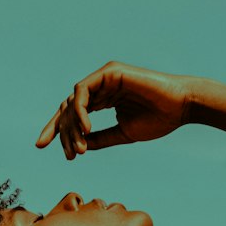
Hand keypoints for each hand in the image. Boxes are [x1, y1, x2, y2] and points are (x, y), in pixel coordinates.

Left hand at [36, 61, 192, 161]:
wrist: (181, 108)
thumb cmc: (159, 119)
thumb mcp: (123, 133)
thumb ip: (100, 138)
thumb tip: (80, 146)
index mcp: (105, 98)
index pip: (73, 113)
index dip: (58, 129)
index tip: (44, 147)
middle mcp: (101, 86)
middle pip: (68, 107)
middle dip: (59, 130)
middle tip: (61, 152)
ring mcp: (104, 77)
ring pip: (73, 100)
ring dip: (71, 126)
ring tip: (78, 148)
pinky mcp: (109, 72)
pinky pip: (83, 91)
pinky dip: (80, 110)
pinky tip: (85, 129)